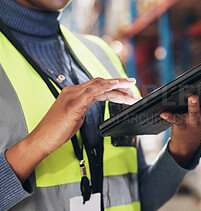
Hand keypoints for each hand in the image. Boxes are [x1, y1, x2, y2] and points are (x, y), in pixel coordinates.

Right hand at [6, 77, 140, 181]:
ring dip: (117, 86)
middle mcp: (73, 91)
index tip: (126, 88)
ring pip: (99, 85)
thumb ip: (83, 107)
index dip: (113, 85)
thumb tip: (92, 105)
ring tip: (130, 87)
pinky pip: (92, 92)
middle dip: (119, 83)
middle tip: (133, 84)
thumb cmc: (56, 131)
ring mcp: (72, 96)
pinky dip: (105, 87)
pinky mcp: (73, 104)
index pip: (97, 85)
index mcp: (73, 93)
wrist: (41, 140)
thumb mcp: (75, 116)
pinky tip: (115, 86)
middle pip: (100, 83)